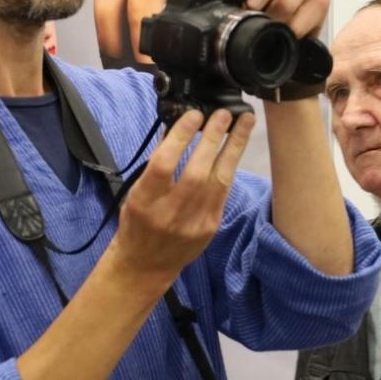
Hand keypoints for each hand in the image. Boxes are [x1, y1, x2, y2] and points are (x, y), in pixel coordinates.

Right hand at [109, 109, 254, 290]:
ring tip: (245, 122)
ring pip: (219, 180)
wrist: (145, 265)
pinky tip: (235, 149)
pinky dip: (229, 167)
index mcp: (144, 201)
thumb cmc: (137, 224)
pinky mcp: (210, 227)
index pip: (164, 164)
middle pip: (197, 171)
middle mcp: (169, 213)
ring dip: (234, 147)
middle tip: (225, 114)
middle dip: (214, 138)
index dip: (180, 137)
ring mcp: (194, 222)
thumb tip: (176, 127)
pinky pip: (223, 192)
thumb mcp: (135, 193)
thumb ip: (155, 165)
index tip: (194, 115)